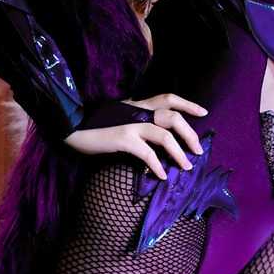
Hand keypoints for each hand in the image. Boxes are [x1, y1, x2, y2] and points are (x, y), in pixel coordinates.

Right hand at [63, 92, 208, 181]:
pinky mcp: (122, 138)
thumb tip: (154, 139)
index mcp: (137, 105)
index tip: (204, 112)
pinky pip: (147, 153)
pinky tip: (162, 176)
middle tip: (197, 150)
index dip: (188, 104)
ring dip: (179, 153)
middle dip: (190, 134)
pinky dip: (158, 166)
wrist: (70, 128)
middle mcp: (137, 111)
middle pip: (173, 117)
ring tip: (186, 166)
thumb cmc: (94, 127)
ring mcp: (130, 124)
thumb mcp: (118, 119)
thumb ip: (136, 123)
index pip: (168, 98)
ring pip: (164, 135)